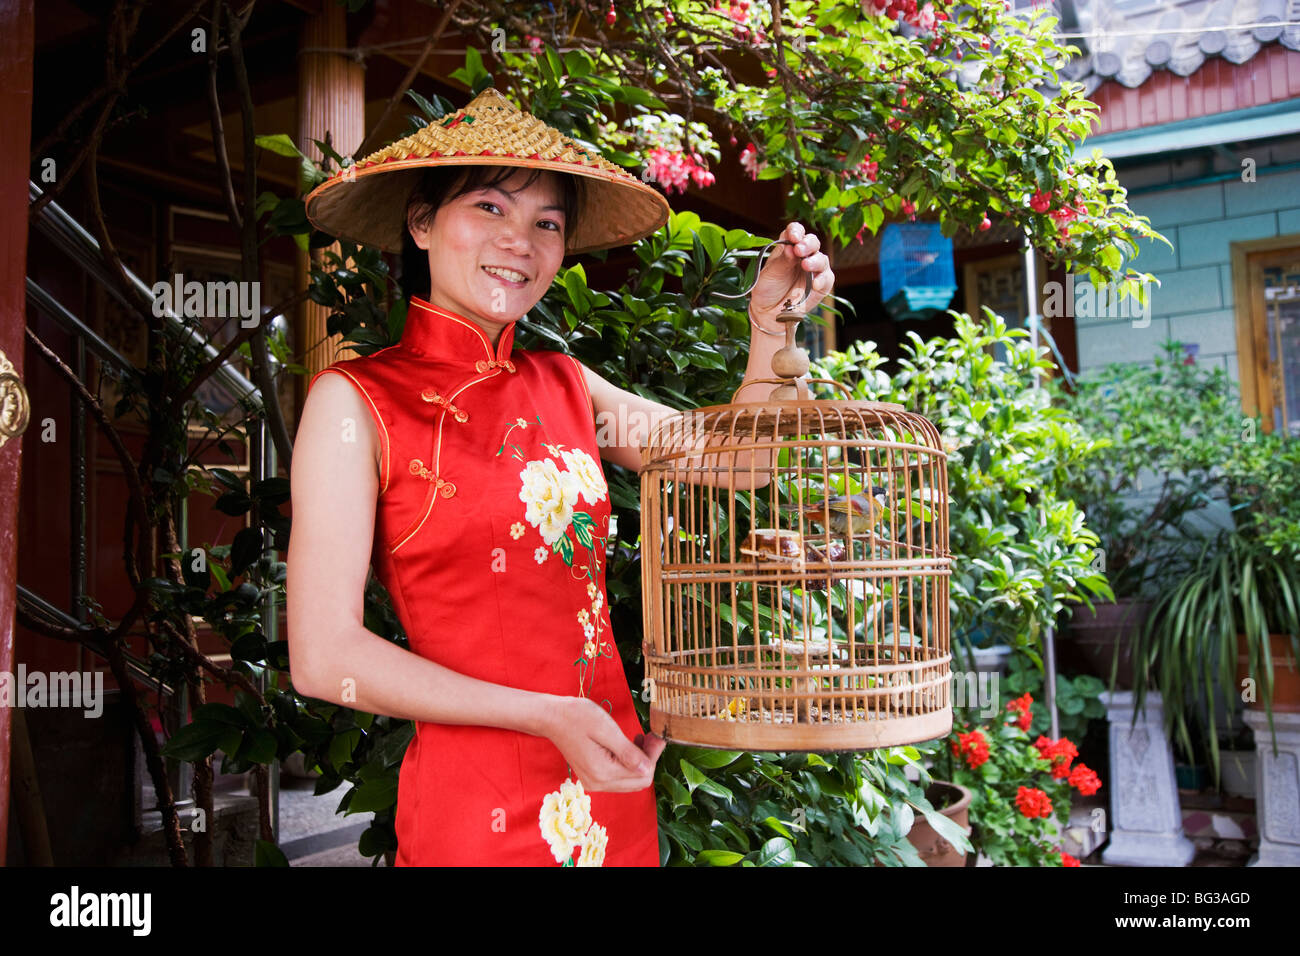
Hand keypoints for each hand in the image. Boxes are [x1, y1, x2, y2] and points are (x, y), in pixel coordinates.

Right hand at [547, 696, 663, 791]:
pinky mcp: (592, 777)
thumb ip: (627, 752)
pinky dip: (627, 764)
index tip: (658, 736)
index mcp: (603, 772)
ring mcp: (594, 782)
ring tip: (639, 739)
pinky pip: (618, 778)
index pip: (642, 775)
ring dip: (639, 762)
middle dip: (649, 760)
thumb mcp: (606, 729)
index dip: (654, 756)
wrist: (551, 717)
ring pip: (630, 781)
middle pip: (638, 782)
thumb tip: (647, 768)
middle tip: (651, 736)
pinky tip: (627, 746)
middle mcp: (598, 783)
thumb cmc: (577, 717)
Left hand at [749, 221, 834, 330]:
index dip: (796, 231)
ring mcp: (814, 270)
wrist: (769, 313)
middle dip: (807, 244)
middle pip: (812, 242)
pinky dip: (822, 279)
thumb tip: (791, 246)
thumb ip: (782, 260)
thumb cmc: (767, 289)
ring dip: (815, 260)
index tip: (793, 237)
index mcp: (789, 248)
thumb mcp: (771, 273)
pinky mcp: (822, 285)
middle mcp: (803, 256)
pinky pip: (827, 278)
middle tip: (799, 250)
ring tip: (806, 265)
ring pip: (821, 258)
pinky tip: (815, 283)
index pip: (796, 232)